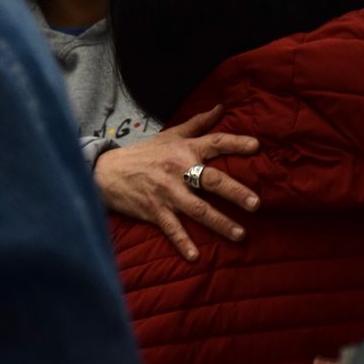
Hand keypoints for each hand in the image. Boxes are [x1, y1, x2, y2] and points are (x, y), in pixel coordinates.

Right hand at [94, 105, 259, 260]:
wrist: (107, 172)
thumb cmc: (144, 153)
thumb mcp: (171, 135)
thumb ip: (198, 123)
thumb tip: (221, 107)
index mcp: (184, 149)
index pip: (214, 143)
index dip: (235, 143)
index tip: (257, 146)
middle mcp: (178, 169)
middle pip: (211, 180)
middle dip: (235, 192)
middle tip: (256, 203)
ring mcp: (167, 192)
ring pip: (198, 208)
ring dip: (220, 223)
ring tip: (241, 234)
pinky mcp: (154, 211)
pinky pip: (172, 229)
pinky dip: (183, 242)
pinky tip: (195, 256)